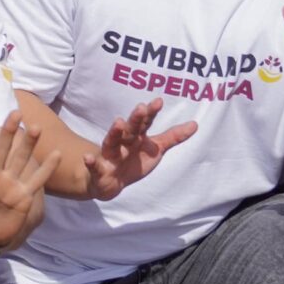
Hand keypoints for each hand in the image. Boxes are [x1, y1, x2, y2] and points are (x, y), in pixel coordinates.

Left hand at [0, 113, 59, 249]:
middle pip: (1, 149)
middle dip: (8, 132)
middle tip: (15, 113)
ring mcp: (9, 183)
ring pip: (20, 160)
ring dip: (28, 145)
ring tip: (36, 128)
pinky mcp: (23, 196)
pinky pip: (36, 180)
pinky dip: (46, 169)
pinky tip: (56, 155)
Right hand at [85, 99, 199, 200]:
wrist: (111, 182)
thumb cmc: (134, 161)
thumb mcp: (155, 149)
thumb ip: (173, 137)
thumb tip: (196, 124)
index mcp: (136, 137)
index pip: (145, 122)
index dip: (151, 113)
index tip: (158, 101)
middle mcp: (123, 142)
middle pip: (130, 129)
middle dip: (135, 119)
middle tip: (141, 108)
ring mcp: (110, 155)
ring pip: (112, 142)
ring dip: (114, 132)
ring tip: (118, 123)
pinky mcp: (99, 170)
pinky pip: (94, 166)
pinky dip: (90, 162)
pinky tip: (88, 158)